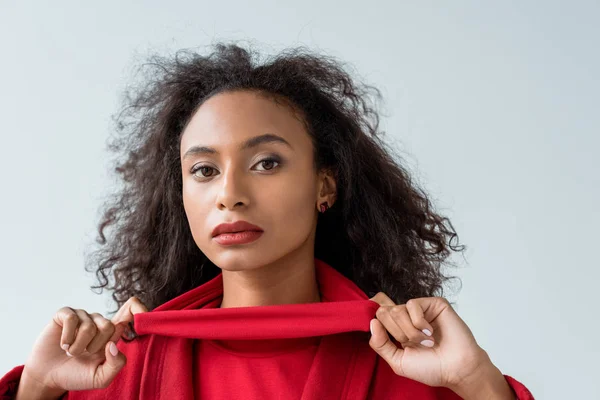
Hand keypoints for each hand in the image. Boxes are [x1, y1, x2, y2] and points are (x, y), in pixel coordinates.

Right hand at [21, 297, 147, 392]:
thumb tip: (114, 345)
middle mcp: (99, 322)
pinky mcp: (65, 314)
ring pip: (88, 326)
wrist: (49, 377)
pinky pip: (72, 319)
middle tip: (84, 354)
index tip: (144, 314)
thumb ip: (115, 364)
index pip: (130, 313)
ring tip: (71, 351)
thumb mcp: (100, 377)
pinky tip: (63, 343)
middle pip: (108, 326)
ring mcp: (83, 316)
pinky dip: (67, 336)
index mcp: (112, 334)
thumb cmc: (76, 375)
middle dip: (94, 346)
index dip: (139, 308)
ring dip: (77, 346)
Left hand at [368, 292, 490, 389]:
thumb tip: (372, 322)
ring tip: (426, 341)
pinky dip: (419, 322)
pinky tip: (431, 331)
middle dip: (397, 333)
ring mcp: (420, 310)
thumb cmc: (431, 368)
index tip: (395, 342)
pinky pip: (412, 304)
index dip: (380, 328)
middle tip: (413, 344)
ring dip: (410, 331)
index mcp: (397, 329)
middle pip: (383, 312)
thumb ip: (380, 344)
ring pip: (397, 310)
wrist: (456, 369)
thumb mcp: (398, 361)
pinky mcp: (433, 303)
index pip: (377, 316)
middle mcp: (406, 317)